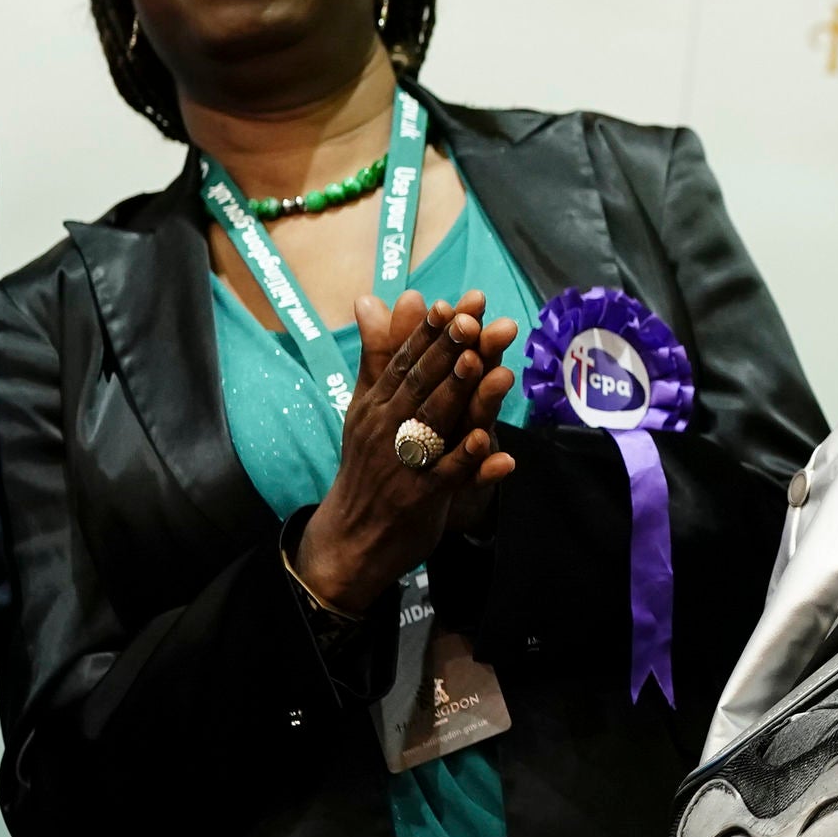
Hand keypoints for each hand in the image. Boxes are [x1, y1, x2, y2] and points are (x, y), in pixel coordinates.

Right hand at [296, 291, 521, 616]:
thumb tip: (370, 299)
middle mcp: (386, 428)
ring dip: (461, 393)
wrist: (350, 537)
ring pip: (434, 423)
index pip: (404, 360)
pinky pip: (447, 475)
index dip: (428, 331)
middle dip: (448, 350)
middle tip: (473, 319)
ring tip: (483, 364)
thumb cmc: (367, 465)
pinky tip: (488, 442)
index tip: (451, 302)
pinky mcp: (420, 498)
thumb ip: (377, 356)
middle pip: (420, 383)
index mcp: (376, 404)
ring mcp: (403, 462)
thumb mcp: (366, 407)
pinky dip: (467, 459)